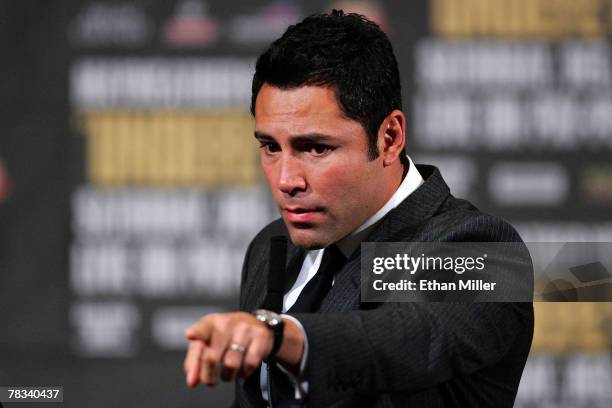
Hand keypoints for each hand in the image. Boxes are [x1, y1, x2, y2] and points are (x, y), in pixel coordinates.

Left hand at [183, 312, 304, 387]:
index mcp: (211, 322)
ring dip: (227, 375)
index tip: (190, 335)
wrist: (257, 325)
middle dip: (208, 374)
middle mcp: (228, 323)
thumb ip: (195, 360)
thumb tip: (192, 380)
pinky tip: (242, 367)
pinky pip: (249, 364)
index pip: (202, 328)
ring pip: (231, 364)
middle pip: (212, 357)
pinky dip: (244, 372)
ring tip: (228, 372)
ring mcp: (245, 329)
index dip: (197, 332)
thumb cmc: (228, 336)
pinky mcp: (260, 337)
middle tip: (210, 380)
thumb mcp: (209, 341)